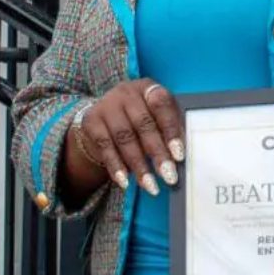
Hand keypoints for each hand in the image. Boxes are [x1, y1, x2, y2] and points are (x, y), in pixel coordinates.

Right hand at [73, 79, 183, 195]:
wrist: (105, 117)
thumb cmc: (141, 118)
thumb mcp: (157, 117)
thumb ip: (170, 131)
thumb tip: (182, 158)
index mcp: (148, 88)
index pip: (162, 105)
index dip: (171, 130)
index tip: (179, 155)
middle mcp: (126, 92)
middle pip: (144, 125)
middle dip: (158, 153)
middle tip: (169, 177)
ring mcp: (107, 105)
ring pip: (124, 138)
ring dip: (139, 166)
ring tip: (151, 187)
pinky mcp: (91, 121)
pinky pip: (105, 147)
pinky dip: (116, 167)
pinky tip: (126, 182)